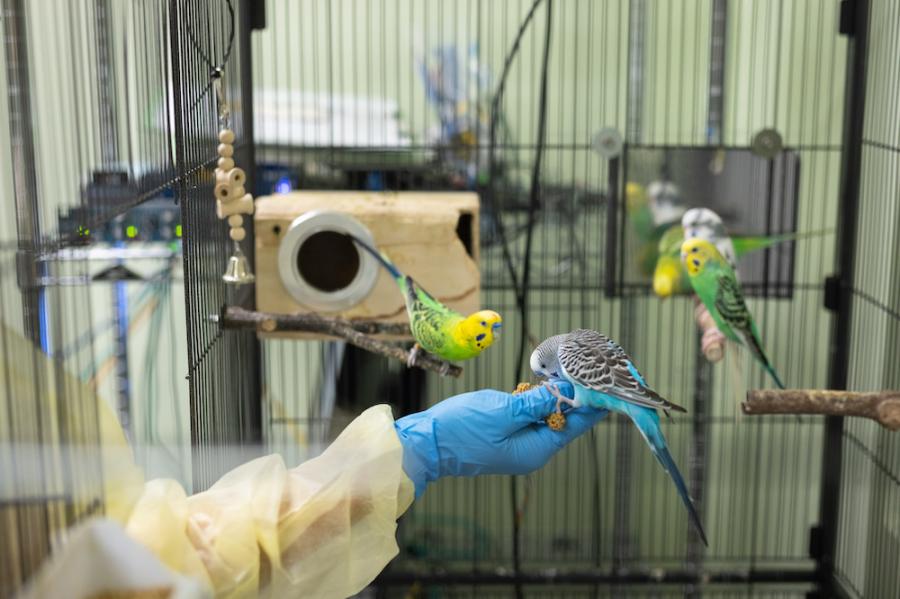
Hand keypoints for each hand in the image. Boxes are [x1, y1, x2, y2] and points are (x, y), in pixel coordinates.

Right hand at [394, 383, 607, 496]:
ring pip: (545, 418)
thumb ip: (536, 402)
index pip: (573, 425)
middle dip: (574, 397)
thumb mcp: (503, 411)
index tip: (607, 386)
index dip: (590, 404)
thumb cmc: (462, 429)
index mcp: (535, 450)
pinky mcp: (504, 437)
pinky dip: (534, 402)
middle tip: (589, 371)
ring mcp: (516, 445)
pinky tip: (538, 386)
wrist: (426, 444)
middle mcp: (531, 451)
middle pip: (562, 421)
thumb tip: (566, 393)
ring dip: (553, 397)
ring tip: (570, 373)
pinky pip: (527, 418)